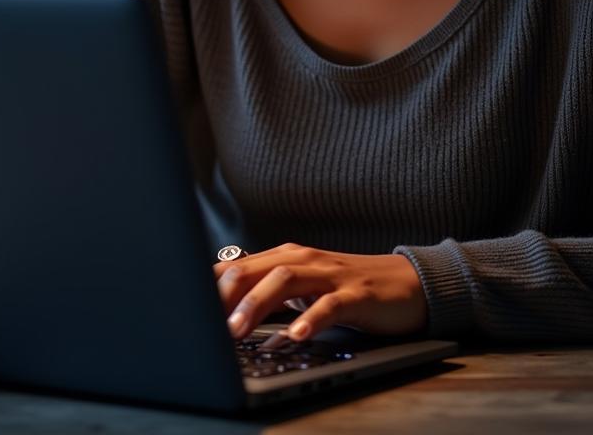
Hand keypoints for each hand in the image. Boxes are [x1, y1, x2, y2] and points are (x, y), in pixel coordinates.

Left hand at [213, 242, 427, 342]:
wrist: (405, 284)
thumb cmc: (346, 290)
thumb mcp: (302, 290)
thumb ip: (267, 295)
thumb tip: (224, 314)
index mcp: (285, 258)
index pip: (237, 267)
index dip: (210, 288)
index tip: (187, 311)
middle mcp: (303, 259)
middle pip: (255, 269)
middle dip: (225, 296)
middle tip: (204, 324)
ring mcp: (329, 275)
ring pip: (285, 280)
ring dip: (257, 304)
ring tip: (237, 330)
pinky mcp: (355, 294)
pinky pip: (328, 305)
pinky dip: (309, 318)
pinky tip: (295, 336)